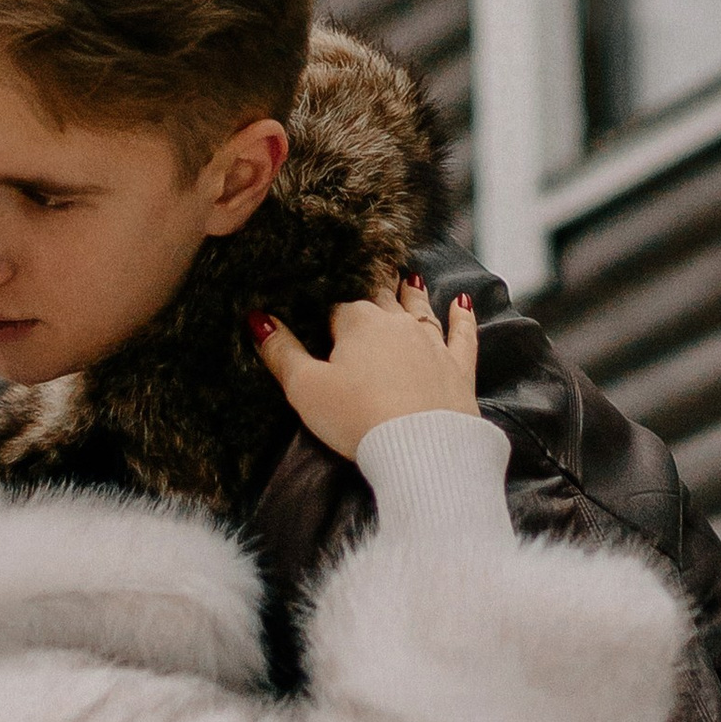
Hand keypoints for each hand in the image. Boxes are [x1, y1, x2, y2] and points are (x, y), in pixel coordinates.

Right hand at [250, 275, 478, 462]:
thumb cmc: (357, 418)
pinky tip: (463, 303)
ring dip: (412, 293)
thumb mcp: (305, 388)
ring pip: (420, 309)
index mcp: (357, 323)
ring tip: (409, 278)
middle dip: (373, 289)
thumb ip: (281, 352)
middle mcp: (397, 323)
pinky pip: (462, 334)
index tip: (322, 314)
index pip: (336, 309)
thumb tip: (257, 318)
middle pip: (380, 299)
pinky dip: (463, 318)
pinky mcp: (458, 367)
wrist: (421, 449)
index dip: (327, 315)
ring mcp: (432, 343)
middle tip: (371, 273)